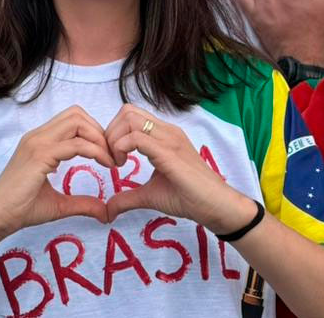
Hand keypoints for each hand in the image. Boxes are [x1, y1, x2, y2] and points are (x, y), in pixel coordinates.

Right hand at [0, 106, 112, 235]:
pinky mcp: (40, 155)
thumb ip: (82, 203)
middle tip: (111, 155)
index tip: (107, 156)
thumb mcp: (59, 204)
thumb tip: (105, 212)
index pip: (72, 120)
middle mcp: (38, 136)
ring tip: (109, 160)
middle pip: (77, 114)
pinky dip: (95, 151)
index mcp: (40, 141)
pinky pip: (75, 144)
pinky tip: (105, 165)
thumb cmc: (22, 209)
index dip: (94, 132)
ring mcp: (38, 142)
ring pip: (77, 122)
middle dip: (99, 131)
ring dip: (99, 138)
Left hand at [104, 105, 253, 233]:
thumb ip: (127, 198)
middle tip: (111, 159)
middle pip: (127, 111)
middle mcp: (167, 131)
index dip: (113, 133)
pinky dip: (120, 148)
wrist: (215, 206)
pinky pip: (136, 137)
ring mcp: (169, 138)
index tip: (111, 158)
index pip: (130, 115)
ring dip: (114, 139)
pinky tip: (122, 166)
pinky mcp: (169, 152)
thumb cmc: (188, 198)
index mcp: (163, 135)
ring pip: (130, 119)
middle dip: (110, 133)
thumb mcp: (149, 195)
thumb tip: (107, 211)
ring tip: (117, 163)